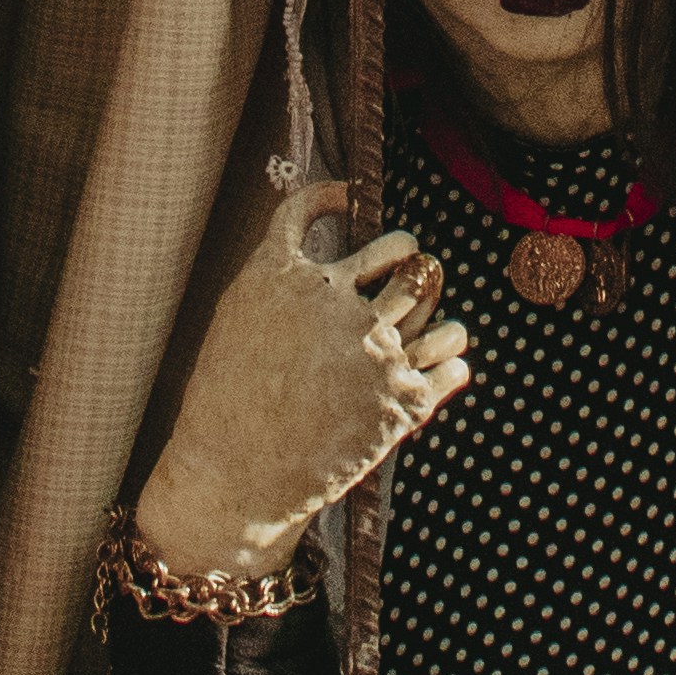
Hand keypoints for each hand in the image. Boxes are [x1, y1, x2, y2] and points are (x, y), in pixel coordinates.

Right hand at [134, 182, 467, 588]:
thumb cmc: (224, 405)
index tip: (348, 196)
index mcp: (285, 277)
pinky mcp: (401, 398)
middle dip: (409, 258)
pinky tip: (445, 366)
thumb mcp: (236, 322)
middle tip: (412, 266)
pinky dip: (451, 361)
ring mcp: (373, 349)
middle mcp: (336, 303)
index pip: (316, 209)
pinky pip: (451, 361)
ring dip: (438, 309)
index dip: (335, 196)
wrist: (234, 478)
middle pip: (401, 254)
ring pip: (433, 301)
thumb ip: (277, 278)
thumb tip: (317, 249)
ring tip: (438, 322)